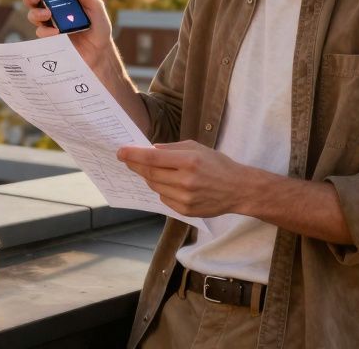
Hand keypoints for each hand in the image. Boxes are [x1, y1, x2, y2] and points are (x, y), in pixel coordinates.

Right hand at [23, 0, 115, 69]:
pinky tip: (56, 31)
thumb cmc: (99, 27)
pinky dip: (47, 31)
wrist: (101, 52)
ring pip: (33, 16)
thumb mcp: (95, 6)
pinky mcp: (50, 39)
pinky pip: (41, 33)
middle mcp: (52, 11)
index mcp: (61, 0)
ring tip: (48, 14)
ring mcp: (50, 25)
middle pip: (32, 1)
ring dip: (37, 13)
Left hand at [116, 140, 254, 217]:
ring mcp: (185, 198)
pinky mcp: (186, 211)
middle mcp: (186, 181)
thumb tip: (150, 150)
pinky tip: (170, 184)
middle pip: (150, 174)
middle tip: (126, 159)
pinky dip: (162, 189)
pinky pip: (164, 198)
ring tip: (151, 170)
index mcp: (189, 161)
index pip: (153, 158)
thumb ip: (172, 148)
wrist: (238, 189)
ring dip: (149, 178)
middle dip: (135, 166)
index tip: (120, 152)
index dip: (133, 155)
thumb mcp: (197, 148)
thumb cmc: (218, 164)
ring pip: (155, 187)